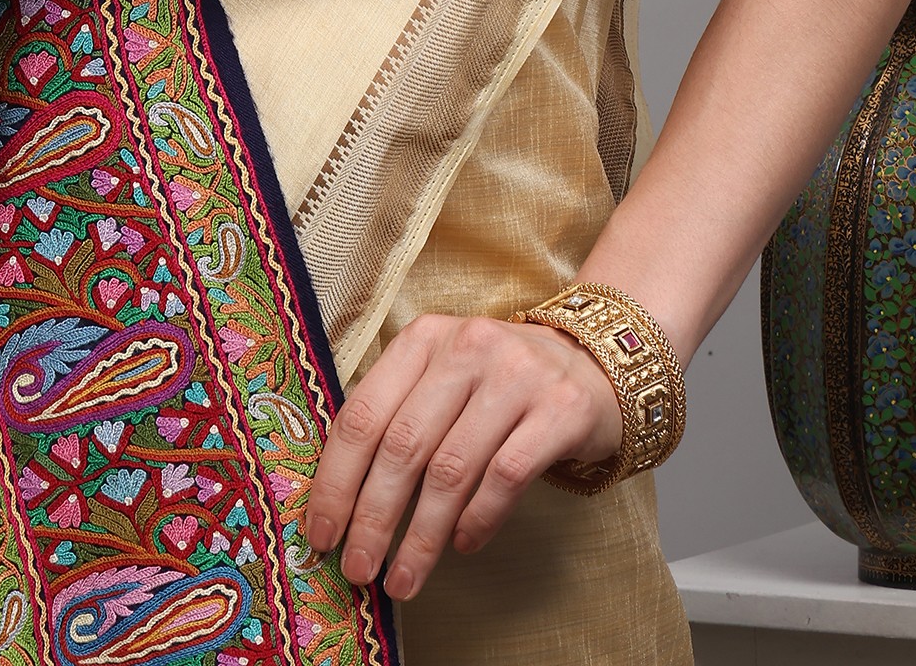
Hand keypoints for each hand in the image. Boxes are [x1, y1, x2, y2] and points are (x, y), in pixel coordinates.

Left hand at [305, 313, 623, 597]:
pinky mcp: (560, 409)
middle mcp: (466, 348)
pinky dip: (478, 519)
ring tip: (404, 577)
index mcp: (423, 338)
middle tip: (357, 569)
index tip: (322, 534)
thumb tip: (344, 502)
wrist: (594, 363)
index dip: (337, 479)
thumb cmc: (498, 384)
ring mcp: (516, 375)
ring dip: (422, 535)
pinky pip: (506, 477)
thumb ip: (398, 417)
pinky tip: (462, 546)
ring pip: (451, 469)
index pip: (363, 414)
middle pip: (403, 445)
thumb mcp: (442, 378)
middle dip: (373, 517)